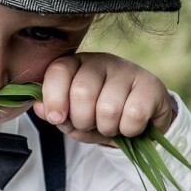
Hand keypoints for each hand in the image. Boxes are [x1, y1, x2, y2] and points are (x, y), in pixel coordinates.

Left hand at [31, 52, 175, 144]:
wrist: (139, 122)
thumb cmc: (99, 116)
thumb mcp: (72, 117)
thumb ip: (54, 112)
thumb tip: (38, 106)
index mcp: (77, 64)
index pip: (58, 70)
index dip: (54, 98)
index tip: (56, 117)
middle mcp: (101, 61)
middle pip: (82, 92)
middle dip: (83, 120)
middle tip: (91, 124)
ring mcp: (128, 70)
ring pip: (108, 108)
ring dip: (107, 128)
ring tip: (112, 125)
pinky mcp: (151, 85)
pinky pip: (133, 115)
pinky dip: (129, 130)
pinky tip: (131, 125)